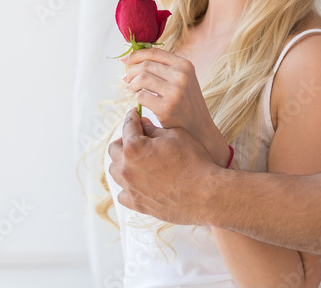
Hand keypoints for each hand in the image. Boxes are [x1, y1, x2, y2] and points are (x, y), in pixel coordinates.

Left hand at [107, 109, 219, 224]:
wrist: (205, 193)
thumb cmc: (194, 162)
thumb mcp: (175, 135)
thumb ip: (154, 129)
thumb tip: (143, 125)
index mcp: (134, 147)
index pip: (128, 126)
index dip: (133, 116)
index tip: (135, 114)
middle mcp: (127, 168)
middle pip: (114, 148)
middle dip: (125, 139)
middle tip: (137, 136)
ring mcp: (130, 188)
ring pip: (115, 171)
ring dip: (122, 161)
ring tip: (136, 158)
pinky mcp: (137, 205)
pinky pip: (123, 193)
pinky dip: (127, 185)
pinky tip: (138, 181)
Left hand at [122, 47, 230, 165]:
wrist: (198, 127)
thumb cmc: (186, 102)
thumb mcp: (183, 79)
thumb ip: (165, 68)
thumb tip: (135, 59)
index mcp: (185, 65)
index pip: (154, 52)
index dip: (136, 54)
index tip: (126, 60)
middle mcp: (181, 75)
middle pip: (145, 65)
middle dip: (131, 71)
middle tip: (127, 79)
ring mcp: (175, 91)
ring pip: (142, 78)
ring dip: (132, 84)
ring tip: (131, 88)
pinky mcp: (167, 107)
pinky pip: (142, 96)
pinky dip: (137, 98)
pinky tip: (139, 100)